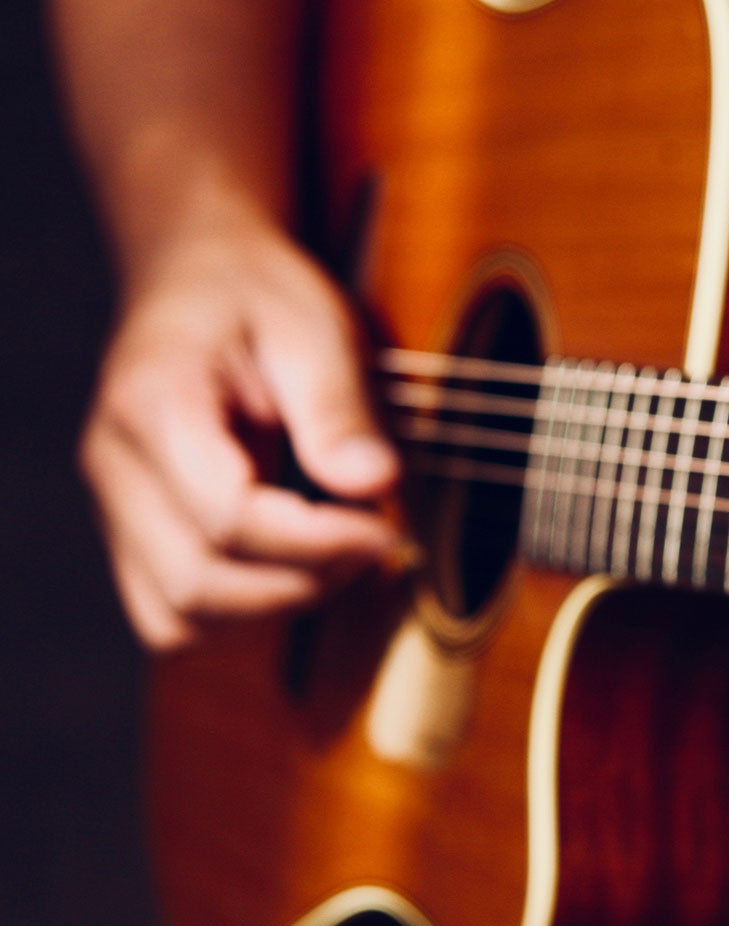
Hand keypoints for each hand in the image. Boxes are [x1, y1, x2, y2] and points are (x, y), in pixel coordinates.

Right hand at [79, 220, 398, 650]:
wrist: (199, 275)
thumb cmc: (258, 295)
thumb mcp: (315, 326)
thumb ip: (339, 407)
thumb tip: (375, 485)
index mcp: (154, 403)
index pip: (226, 517)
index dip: (316, 542)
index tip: (385, 527)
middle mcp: (114, 465)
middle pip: (196, 581)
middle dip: (302, 581)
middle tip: (376, 542)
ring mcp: (115, 507)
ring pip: (177, 616)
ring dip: (273, 606)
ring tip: (341, 555)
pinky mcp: (134, 534)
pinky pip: (173, 613)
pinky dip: (241, 612)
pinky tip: (302, 568)